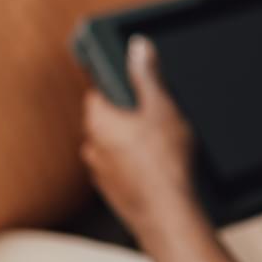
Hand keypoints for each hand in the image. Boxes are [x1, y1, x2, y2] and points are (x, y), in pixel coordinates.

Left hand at [81, 36, 197, 238]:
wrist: (168, 215)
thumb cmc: (165, 162)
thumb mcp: (162, 107)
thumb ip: (147, 74)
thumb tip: (137, 46)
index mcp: (98, 121)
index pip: (97, 92)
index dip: (117, 87)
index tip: (135, 88)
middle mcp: (92, 147)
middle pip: (107, 120)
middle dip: (128, 117)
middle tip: (158, 118)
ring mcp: (101, 174)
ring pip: (114, 148)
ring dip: (132, 144)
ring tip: (163, 148)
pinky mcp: (113, 195)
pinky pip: (122, 171)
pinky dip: (136, 168)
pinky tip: (161, 170)